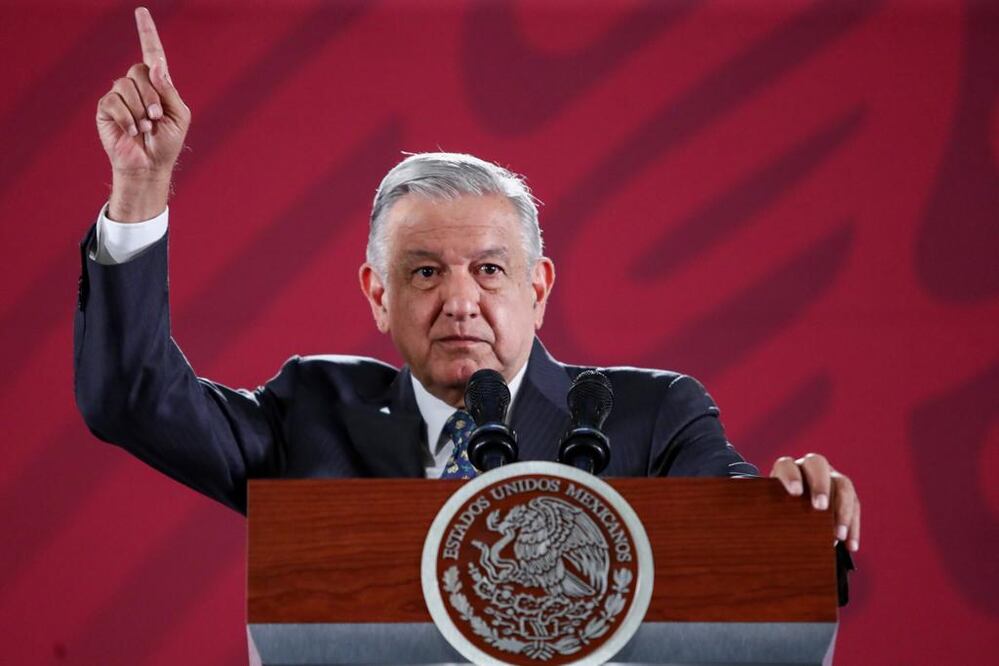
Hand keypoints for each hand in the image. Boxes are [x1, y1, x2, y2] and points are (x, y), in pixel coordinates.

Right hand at [96, 7, 189, 220]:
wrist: (149, 165)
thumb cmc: (167, 143)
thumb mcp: (179, 116)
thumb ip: (170, 91)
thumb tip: (156, 66)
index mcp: (158, 85)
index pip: (152, 54)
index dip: (147, 32)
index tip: (142, 11)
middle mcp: (138, 86)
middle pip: (140, 70)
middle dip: (152, 97)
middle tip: (156, 119)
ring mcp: (120, 96)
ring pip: (126, 85)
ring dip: (140, 110)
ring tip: (145, 128)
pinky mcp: (106, 108)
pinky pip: (113, 101)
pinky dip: (127, 118)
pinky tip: (132, 131)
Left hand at [771, 453, 859, 552]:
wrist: (790, 520)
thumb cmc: (775, 517)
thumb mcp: (769, 515)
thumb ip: (768, 516)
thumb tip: (763, 531)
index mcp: (785, 470)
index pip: (786, 465)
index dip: (790, 476)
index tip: (794, 493)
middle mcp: (809, 468)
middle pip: (817, 465)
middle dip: (820, 485)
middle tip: (820, 507)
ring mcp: (830, 477)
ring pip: (842, 485)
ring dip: (842, 510)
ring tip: (838, 535)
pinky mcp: (846, 493)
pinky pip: (855, 505)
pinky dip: (853, 526)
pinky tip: (850, 546)